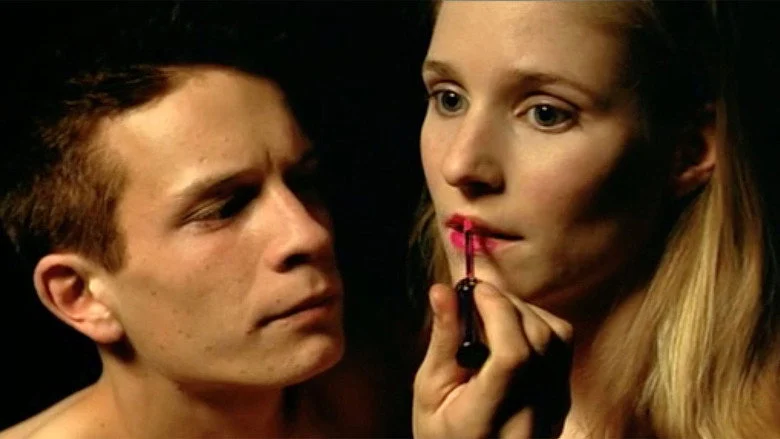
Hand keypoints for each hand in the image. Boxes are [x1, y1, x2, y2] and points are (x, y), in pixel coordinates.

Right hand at [412, 282, 572, 438]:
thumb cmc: (444, 435)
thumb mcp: (429, 392)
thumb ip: (442, 340)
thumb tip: (443, 290)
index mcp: (489, 419)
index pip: (513, 356)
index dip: (498, 312)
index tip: (474, 290)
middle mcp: (533, 415)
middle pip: (540, 338)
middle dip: (508, 303)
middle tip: (476, 295)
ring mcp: (555, 408)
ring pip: (558, 336)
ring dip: (524, 310)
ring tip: (490, 313)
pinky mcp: (563, 399)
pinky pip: (561, 347)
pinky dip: (537, 325)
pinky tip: (508, 331)